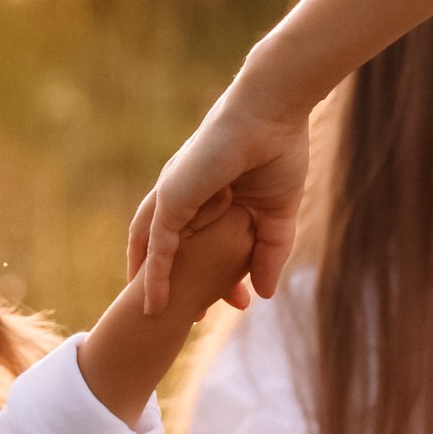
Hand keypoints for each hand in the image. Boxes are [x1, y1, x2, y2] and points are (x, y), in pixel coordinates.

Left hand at [129, 74, 308, 315]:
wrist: (272, 114)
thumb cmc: (278, 151)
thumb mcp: (276, 216)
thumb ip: (269, 253)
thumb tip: (265, 295)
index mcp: (206, 196)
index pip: (202, 245)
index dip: (217, 276)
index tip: (235, 303)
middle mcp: (182, 197)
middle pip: (171, 251)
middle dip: (179, 285)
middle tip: (196, 318)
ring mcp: (173, 197)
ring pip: (154, 252)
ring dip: (154, 285)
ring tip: (158, 319)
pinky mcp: (171, 199)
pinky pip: (157, 247)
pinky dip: (154, 277)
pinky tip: (154, 306)